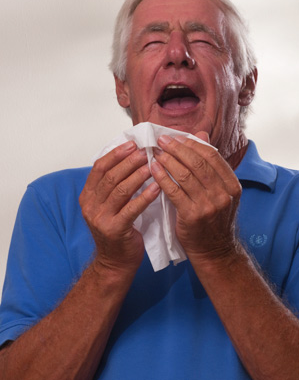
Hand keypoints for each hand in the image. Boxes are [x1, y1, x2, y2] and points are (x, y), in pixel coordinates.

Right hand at [79, 141, 159, 272]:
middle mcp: (90, 206)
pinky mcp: (114, 230)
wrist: (115, 263)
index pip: (99, 167)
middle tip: (146, 151)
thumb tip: (131, 158)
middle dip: (129, 161)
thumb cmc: (117, 230)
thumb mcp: (108, 205)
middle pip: (110, 176)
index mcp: (88, 196)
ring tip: (153, 165)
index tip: (132, 144)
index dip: (115, 154)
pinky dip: (145, 196)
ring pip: (120, 190)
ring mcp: (100, 218)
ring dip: (137, 175)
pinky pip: (131, 209)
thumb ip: (114, 185)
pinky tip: (157, 187)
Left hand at [151, 134, 241, 263]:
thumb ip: (210, 165)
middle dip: (177, 148)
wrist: (214, 251)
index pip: (211, 156)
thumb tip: (201, 135)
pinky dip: (162, 177)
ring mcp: (209, 205)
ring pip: (185, 175)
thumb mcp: (219, 192)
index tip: (176, 137)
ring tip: (156, 153)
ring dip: (168, 161)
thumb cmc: (214, 219)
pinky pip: (174, 191)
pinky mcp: (192, 216)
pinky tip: (154, 169)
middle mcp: (223, 193)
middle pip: (198, 163)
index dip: (192, 144)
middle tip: (162, 140)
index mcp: (232, 184)